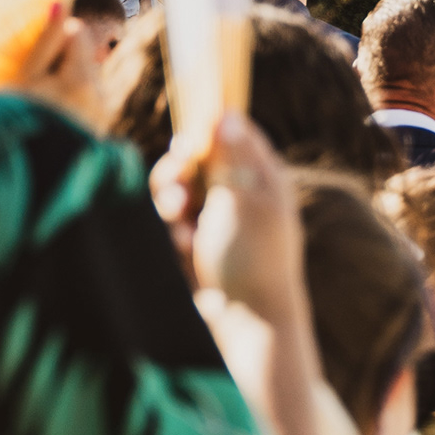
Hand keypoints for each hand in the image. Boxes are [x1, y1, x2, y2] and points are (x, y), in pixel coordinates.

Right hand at [155, 113, 306, 325]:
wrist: (248, 321)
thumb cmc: (254, 260)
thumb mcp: (245, 203)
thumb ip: (232, 159)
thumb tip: (226, 114)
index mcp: (263, 174)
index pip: (233, 131)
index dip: (206, 131)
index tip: (187, 145)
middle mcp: (240, 189)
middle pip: (196, 157)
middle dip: (178, 172)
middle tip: (176, 195)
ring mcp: (217, 215)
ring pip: (178, 187)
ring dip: (172, 204)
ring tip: (181, 230)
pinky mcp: (197, 240)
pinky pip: (172, 221)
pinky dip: (174, 232)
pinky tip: (186, 250)